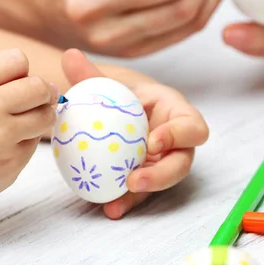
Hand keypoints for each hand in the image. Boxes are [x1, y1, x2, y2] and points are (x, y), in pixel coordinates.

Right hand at [0, 49, 57, 214]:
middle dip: (41, 92)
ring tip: (14, 125)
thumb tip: (51, 87)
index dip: (20, 71)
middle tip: (31, 101)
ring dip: (38, 118)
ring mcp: (1, 139)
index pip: (18, 60)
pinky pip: (34, 144)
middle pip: (39, 87)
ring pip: (46, 116)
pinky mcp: (11, 165)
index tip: (12, 83)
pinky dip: (23, 144)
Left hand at [62, 49, 208, 218]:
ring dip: (140, 196)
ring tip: (116, 203)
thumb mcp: (109, 84)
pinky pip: (139, 194)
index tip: (153, 140)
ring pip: (160, 184)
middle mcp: (176, 144)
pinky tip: (107, 209)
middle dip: (162, 175)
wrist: (115, 114)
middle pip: (181, 163)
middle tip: (134, 180)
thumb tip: (70, 55)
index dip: (180, 135)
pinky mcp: (146, 179)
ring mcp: (162, 164)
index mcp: (177, 114)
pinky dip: (124, 202)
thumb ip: (90, 74)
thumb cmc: (120, 95)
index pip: (193, 127)